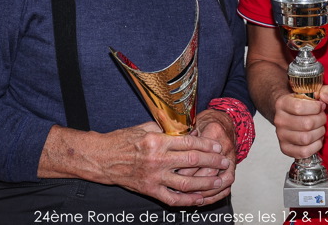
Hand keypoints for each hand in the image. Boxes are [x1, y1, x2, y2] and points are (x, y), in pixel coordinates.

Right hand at [39, 122, 230, 206]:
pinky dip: (188, 200)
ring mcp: (154, 177)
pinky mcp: (150, 190)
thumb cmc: (123, 140)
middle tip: (224, 162)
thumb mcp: (145, 128)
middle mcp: (157, 160)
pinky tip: (200, 198)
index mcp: (158, 141)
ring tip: (219, 181)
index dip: (206, 144)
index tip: (217, 145)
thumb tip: (187, 128)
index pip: (189, 142)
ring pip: (186, 182)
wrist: (102, 159)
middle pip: (192, 161)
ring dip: (206, 182)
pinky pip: (173, 198)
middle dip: (212, 161)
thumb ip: (167, 129)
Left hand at [175, 109, 236, 205]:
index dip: (184, 168)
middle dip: (192, 182)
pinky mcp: (233, 165)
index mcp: (213, 130)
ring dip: (204, 191)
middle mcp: (224, 144)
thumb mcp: (192, 123)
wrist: (224, 122)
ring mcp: (231, 157)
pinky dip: (215, 194)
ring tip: (188, 197)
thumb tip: (165, 146)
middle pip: (209, 170)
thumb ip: (180, 133)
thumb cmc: (204, 123)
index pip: (197, 154)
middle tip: (176, 189)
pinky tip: (202, 199)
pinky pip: (227, 184)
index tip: (171, 176)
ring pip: (220, 180)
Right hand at [273, 85, 327, 158]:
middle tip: (322, 117)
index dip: (315, 108)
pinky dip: (315, 147)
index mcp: (282, 103)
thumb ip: (325, 91)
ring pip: (305, 139)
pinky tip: (317, 139)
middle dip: (320, 120)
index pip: (299, 108)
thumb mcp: (314, 92)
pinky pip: (303, 152)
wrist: (288, 113)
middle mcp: (279, 120)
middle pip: (306, 124)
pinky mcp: (285, 148)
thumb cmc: (303, 102)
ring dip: (319, 133)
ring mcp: (281, 135)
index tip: (321, 106)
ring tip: (320, 127)